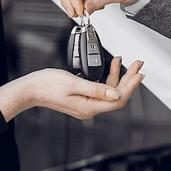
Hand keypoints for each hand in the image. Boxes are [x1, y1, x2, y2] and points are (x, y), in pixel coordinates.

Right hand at [0, 57, 143, 121]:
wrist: (31, 88)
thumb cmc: (47, 85)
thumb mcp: (74, 83)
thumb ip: (97, 88)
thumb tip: (116, 93)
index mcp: (89, 107)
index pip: (118, 99)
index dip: (131, 87)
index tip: (139, 74)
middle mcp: (89, 108)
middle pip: (116, 95)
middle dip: (128, 78)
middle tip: (137, 65)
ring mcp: (86, 104)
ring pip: (109, 90)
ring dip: (118, 75)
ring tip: (125, 61)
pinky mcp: (82, 98)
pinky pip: (100, 89)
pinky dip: (107, 77)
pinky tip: (110, 67)